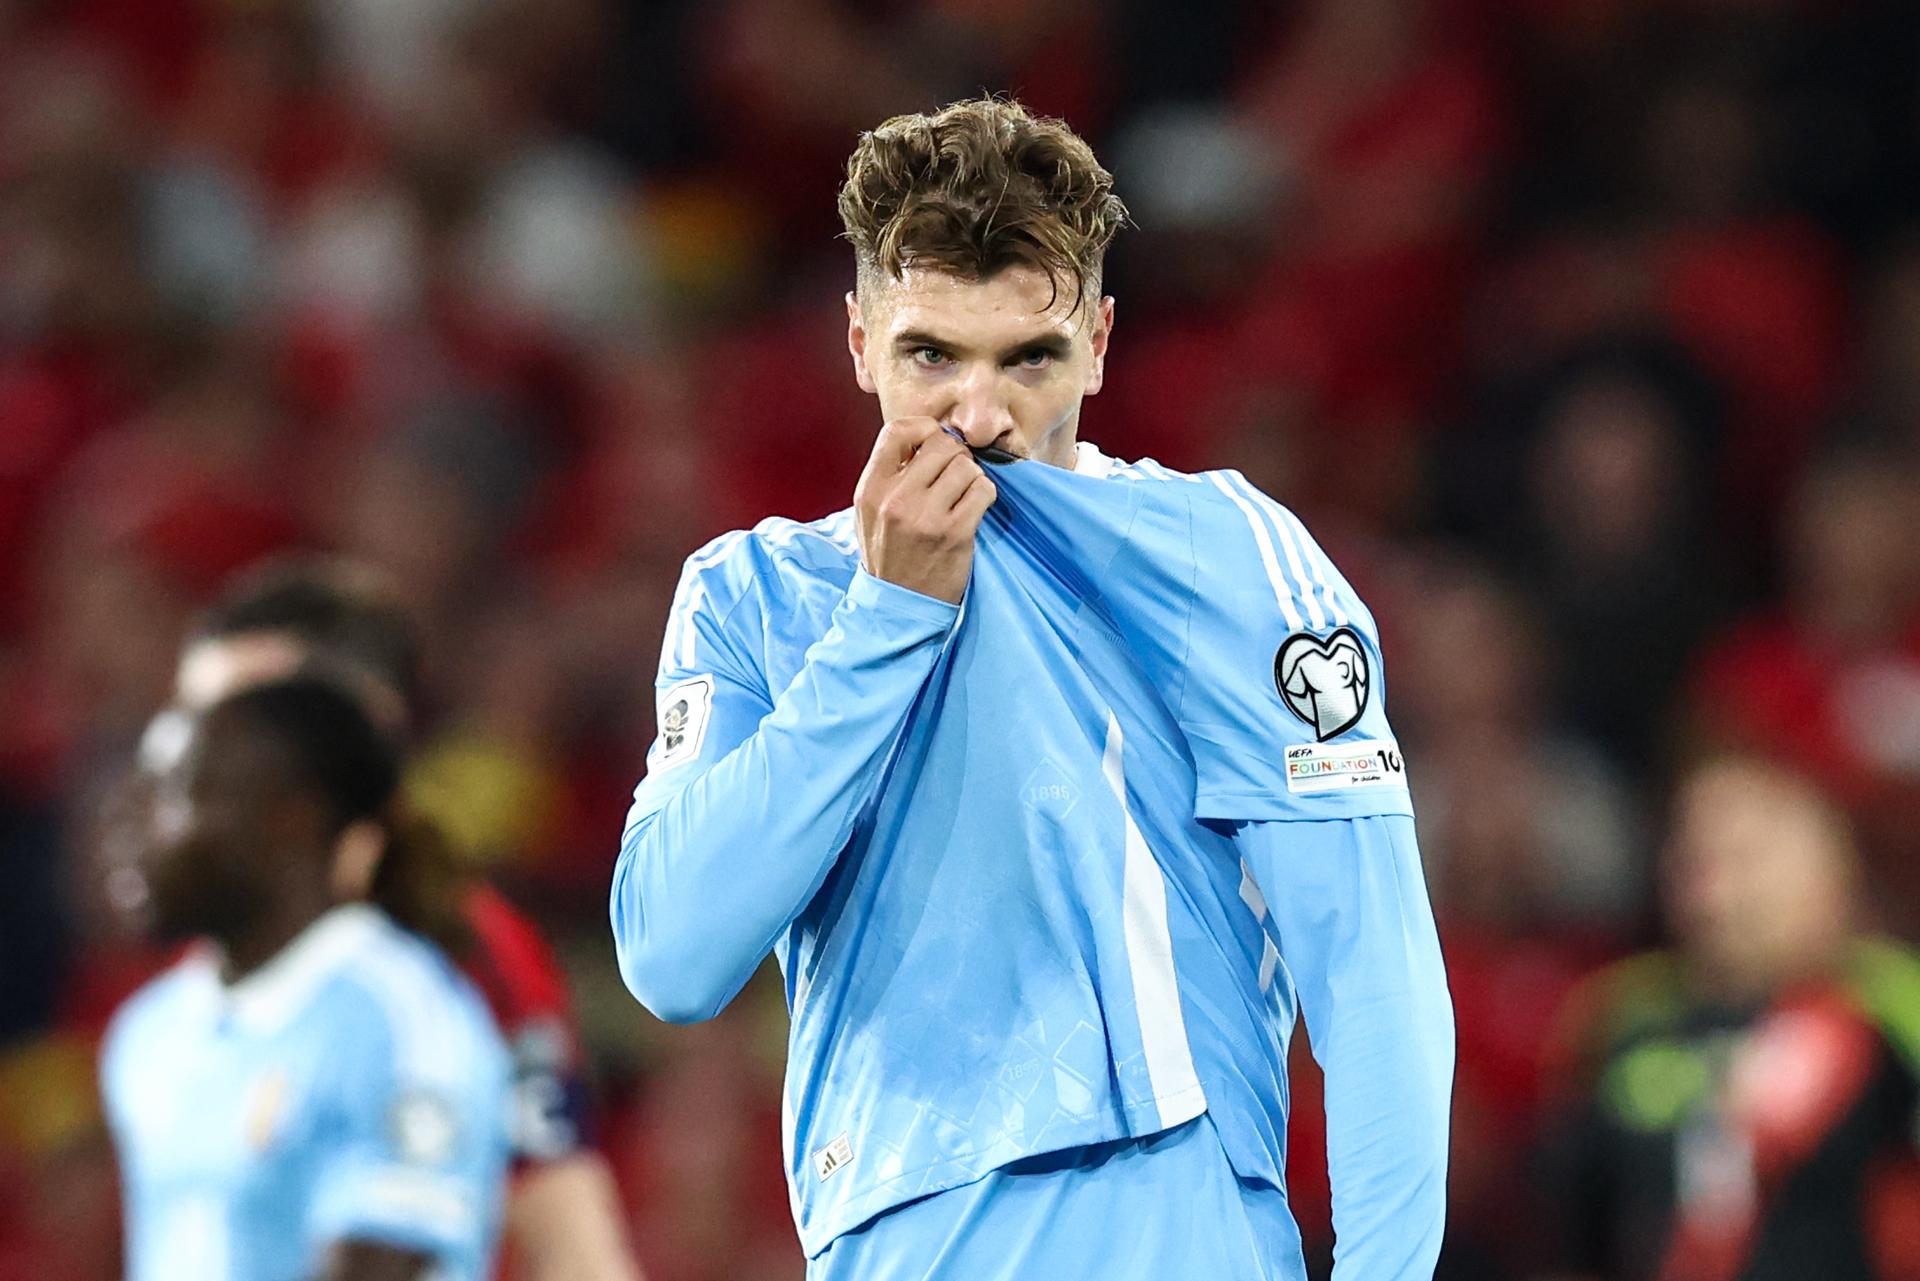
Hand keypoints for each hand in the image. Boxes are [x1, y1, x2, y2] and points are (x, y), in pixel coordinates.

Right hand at [853, 417, 996, 604]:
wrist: (898, 607)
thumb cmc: (889, 555)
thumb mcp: (871, 512)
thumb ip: (889, 475)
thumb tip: (925, 438)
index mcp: (871, 489)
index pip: (897, 430)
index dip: (923, 429)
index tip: (933, 444)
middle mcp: (895, 499)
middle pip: (940, 444)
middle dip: (955, 455)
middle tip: (955, 475)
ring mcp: (926, 516)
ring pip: (966, 466)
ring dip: (971, 477)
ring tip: (963, 496)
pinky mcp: (955, 533)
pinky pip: (983, 490)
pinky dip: (985, 495)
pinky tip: (974, 509)